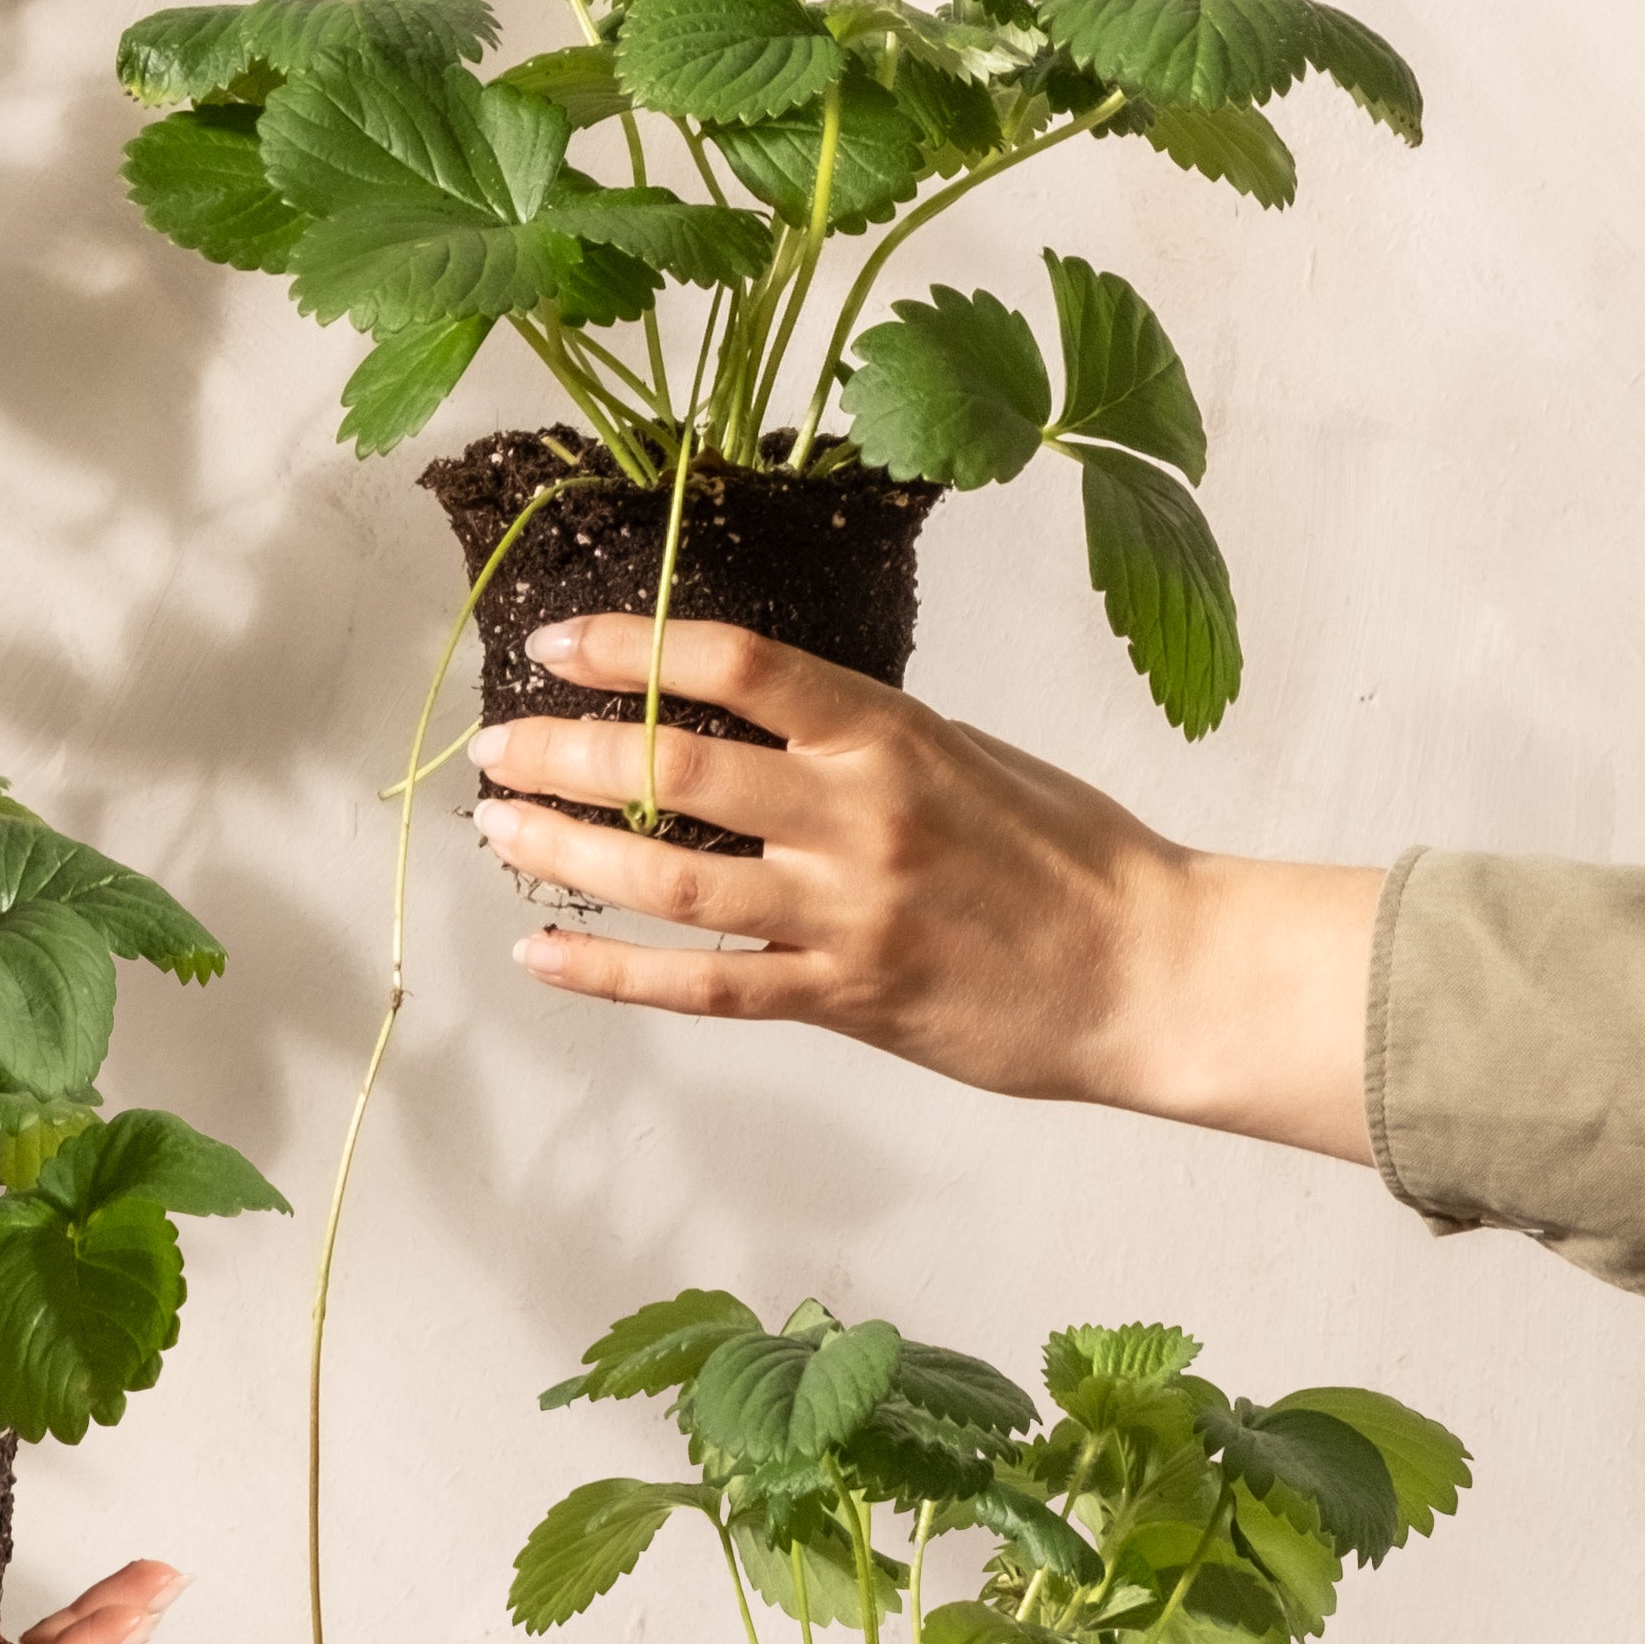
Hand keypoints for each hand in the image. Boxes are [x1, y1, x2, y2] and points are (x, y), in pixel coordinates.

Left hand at [473, 618, 1381, 1164]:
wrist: (1150, 970)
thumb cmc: (1068, 855)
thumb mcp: (967, 754)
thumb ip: (856, 737)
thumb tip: (742, 714)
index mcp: (890, 734)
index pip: (734, 667)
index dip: (630, 648)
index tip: (558, 644)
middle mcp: (859, 816)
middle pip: (676, 771)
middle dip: (567, 753)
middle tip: (495, 745)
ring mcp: (847, 914)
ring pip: (670, 881)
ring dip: (567, 854)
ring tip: (498, 833)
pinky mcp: (845, 999)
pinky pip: (703, 988)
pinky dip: (612, 972)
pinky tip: (544, 954)